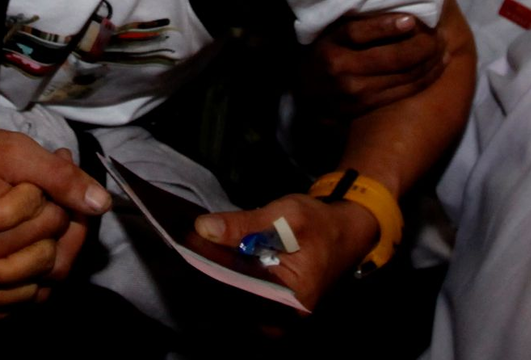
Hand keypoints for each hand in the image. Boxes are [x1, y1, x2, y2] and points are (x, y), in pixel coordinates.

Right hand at [0, 78, 108, 309]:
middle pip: (50, 263)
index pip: (58, 228)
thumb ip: (59, 178)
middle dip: (60, 226)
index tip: (63, 170)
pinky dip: (22, 289)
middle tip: (54, 195)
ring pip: (32, 290)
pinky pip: (4, 306)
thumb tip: (103, 204)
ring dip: (47, 258)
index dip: (69, 200)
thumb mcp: (14, 153)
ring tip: (43, 222)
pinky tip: (27, 259)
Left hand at [194, 193, 377, 310]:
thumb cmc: (320, 222)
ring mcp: (277, 311)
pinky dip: (226, 273)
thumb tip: (202, 228)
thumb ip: (244, 224)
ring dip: (215, 274)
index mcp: (293, 299)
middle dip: (210, 275)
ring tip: (191, 250)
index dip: (213, 274)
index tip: (187, 253)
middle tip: (184, 250)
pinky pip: (241, 290)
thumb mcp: (285, 215)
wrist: (345, 229)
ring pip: (235, 297)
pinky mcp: (269, 300)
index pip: (242, 295)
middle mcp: (284, 315)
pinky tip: (208, 254)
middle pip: (235, 300)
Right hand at [300, 12, 446, 116]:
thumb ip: (353, 25)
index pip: (358, 33)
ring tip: (443, 47)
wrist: (308, 97)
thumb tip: (392, 7)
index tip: (412, 19)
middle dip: (420, 45)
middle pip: (389, 57)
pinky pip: (404, 92)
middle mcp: (341, 70)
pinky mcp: (367, 107)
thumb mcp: (329, 35)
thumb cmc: (324, 55)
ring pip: (402, 76)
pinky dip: (425, 79)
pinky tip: (438, 67)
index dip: (387, 26)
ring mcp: (355, 93)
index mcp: (328, 46)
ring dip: (429, 62)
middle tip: (438, 33)